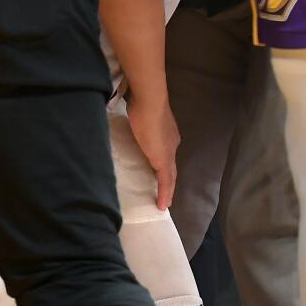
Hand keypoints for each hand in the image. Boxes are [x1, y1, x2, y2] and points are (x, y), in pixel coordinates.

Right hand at [125, 94, 179, 210]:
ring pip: (170, 175)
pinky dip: (165, 193)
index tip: (158, 174)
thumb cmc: (141, 106)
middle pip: (170, 167)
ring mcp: (169, 152)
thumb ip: (139, 125)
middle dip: (168, 181)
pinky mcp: (163, 160)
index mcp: (167, 136)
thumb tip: (134, 127)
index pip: (166, 155)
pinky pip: (166, 181)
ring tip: (164, 203)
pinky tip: (163, 205)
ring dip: (167, 189)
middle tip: (165, 195)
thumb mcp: (140, 118)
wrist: (150, 101)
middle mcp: (171, 144)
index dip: (163, 166)